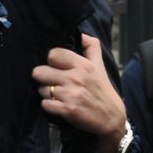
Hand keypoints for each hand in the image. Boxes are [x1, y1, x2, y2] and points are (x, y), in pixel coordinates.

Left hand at [33, 34, 129, 152]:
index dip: (52, 61)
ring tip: (59, 95)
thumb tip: (82, 33)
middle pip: (40, 71)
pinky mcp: (67, 110)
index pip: (53, 54)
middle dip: (45, 78)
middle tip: (53, 82)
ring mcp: (70, 94)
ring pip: (41, 89)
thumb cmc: (103, 91)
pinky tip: (59, 106)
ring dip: (47, 93)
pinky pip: (45, 104)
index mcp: (83, 65)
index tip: (57, 67)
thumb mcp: (100, 66)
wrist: (112, 118)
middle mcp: (76, 78)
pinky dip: (49, 106)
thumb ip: (91, 47)